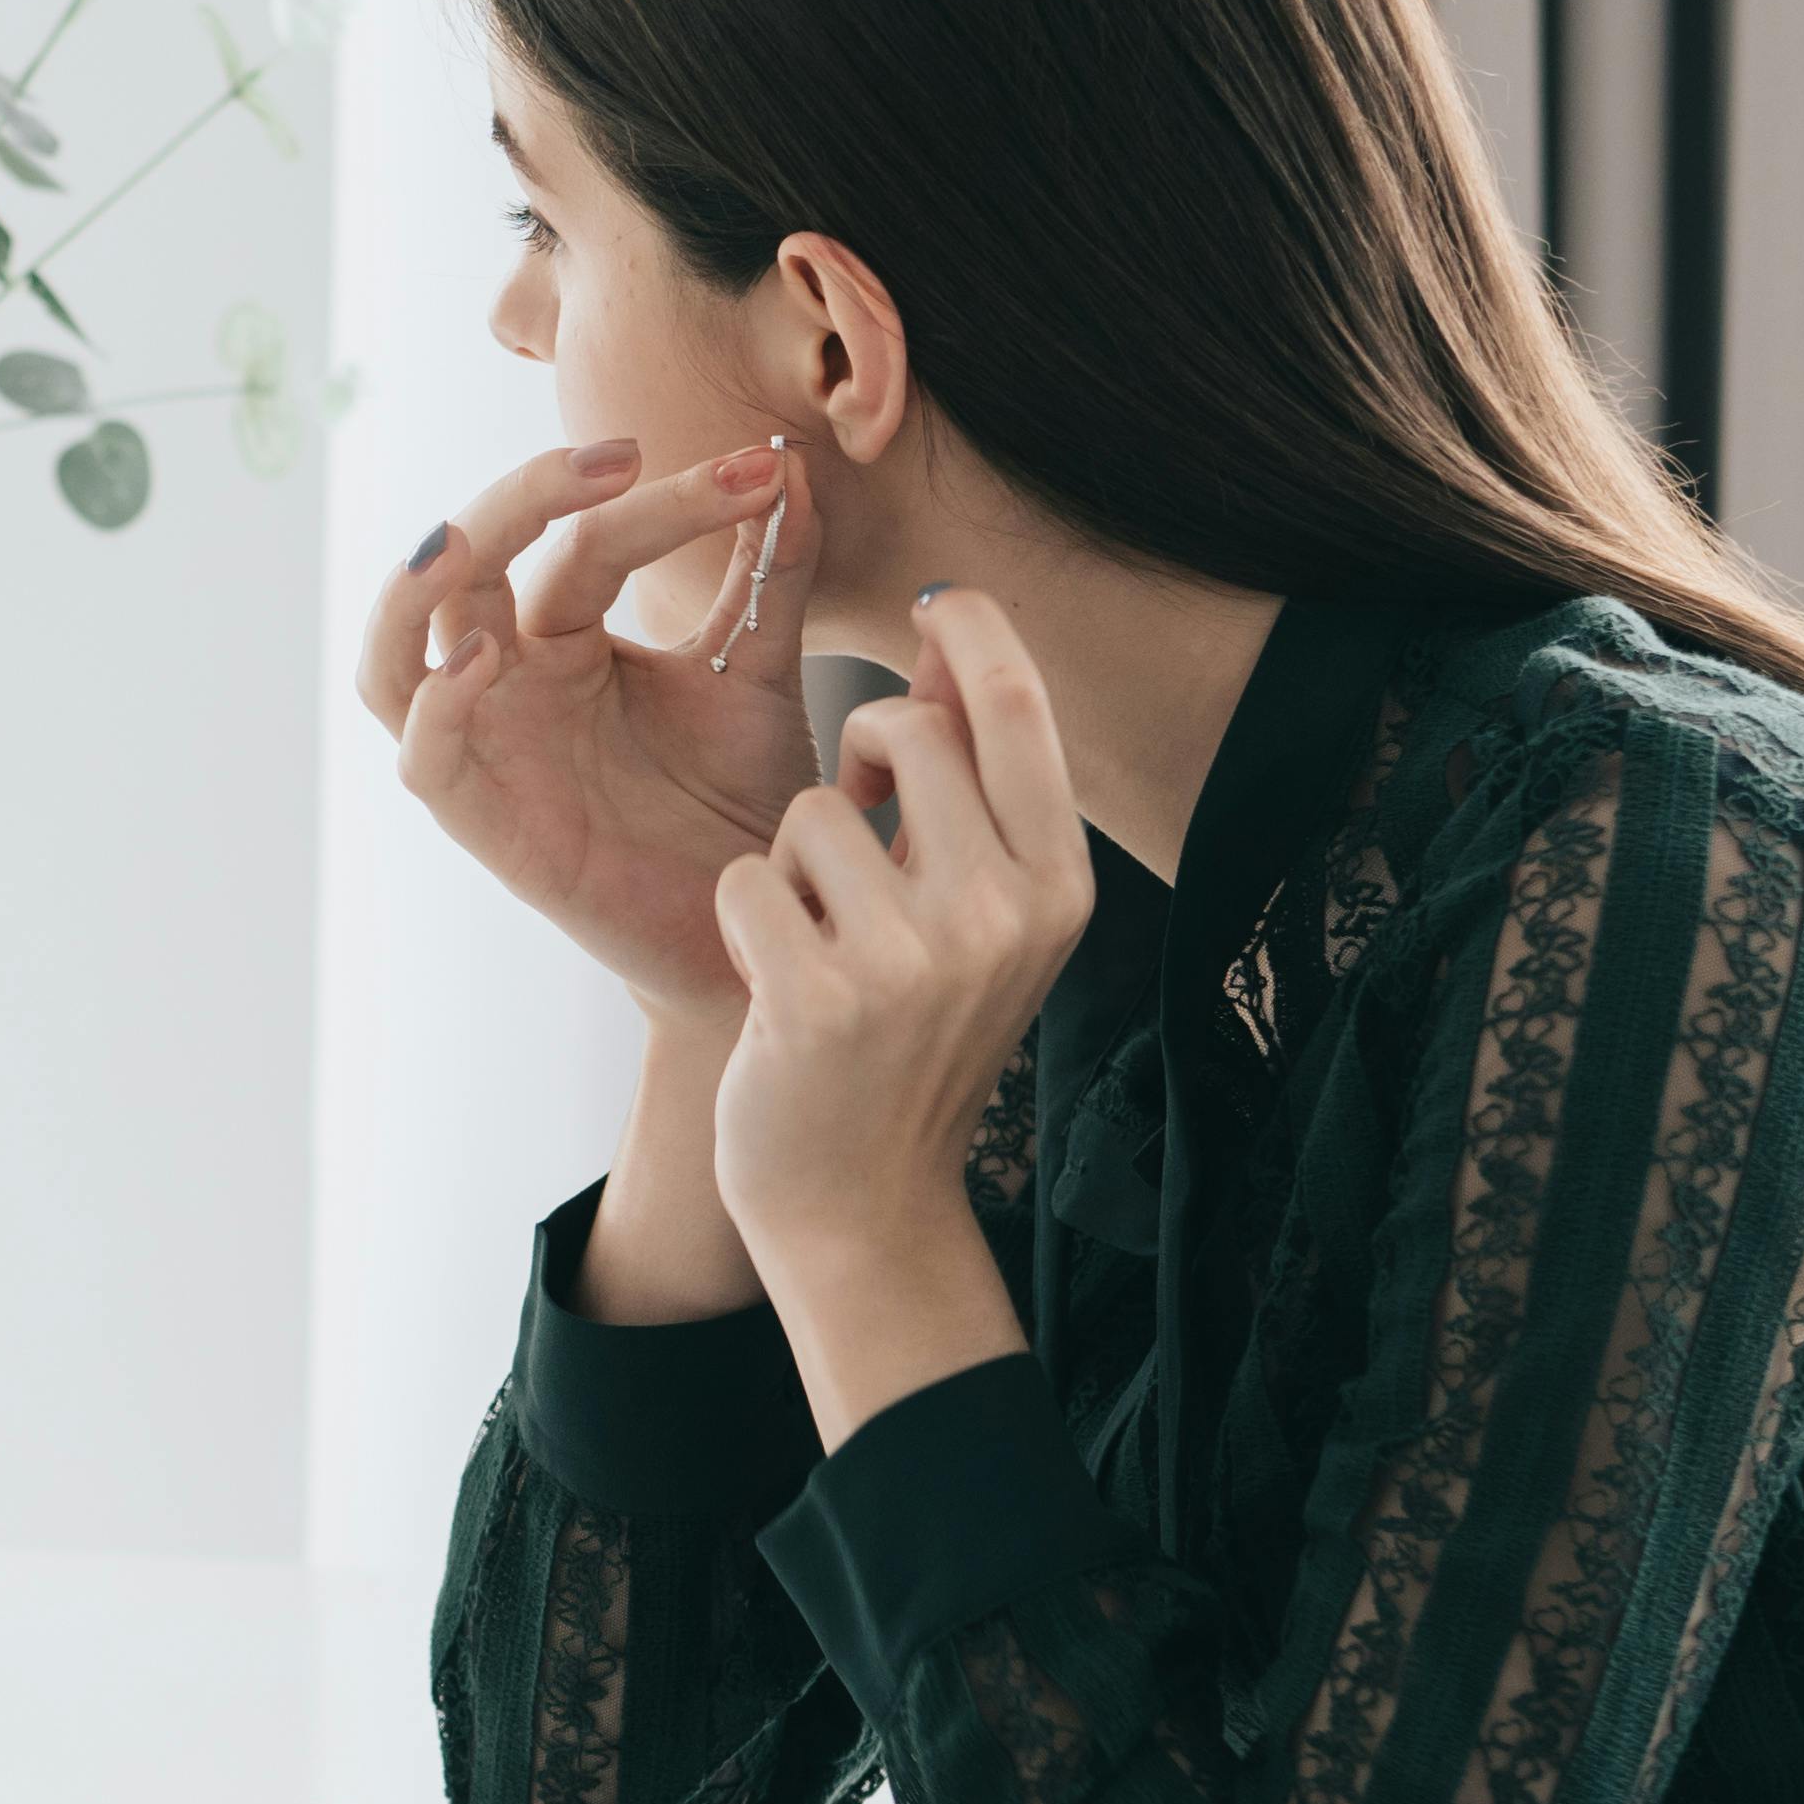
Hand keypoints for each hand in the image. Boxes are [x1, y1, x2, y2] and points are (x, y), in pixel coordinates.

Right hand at [359, 436, 825, 1024]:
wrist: (764, 920)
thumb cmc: (741, 800)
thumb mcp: (755, 671)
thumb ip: (768, 573)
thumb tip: (786, 459)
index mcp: (565, 634)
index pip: (590, 537)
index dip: (673, 499)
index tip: (762, 469)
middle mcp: (510, 679)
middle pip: (469, 560)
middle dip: (525, 496)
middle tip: (614, 458)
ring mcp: (488, 747)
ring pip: (396, 654)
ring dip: (414, 587)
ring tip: (464, 537)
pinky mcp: (485, 824)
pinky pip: (424, 759)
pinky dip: (434, 706)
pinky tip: (480, 663)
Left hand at [707, 590, 1099, 1436]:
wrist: (861, 1197)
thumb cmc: (909, 1033)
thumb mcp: (975, 906)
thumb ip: (973, 774)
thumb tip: (953, 625)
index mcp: (1059, 885)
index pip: (1017, 704)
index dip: (969, 626)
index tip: (930, 607)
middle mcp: (1004, 916)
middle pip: (907, 728)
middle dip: (858, 745)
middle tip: (856, 811)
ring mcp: (916, 963)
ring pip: (812, 809)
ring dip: (793, 860)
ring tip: (821, 938)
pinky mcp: (821, 1000)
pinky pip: (747, 880)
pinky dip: (744, 918)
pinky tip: (777, 983)